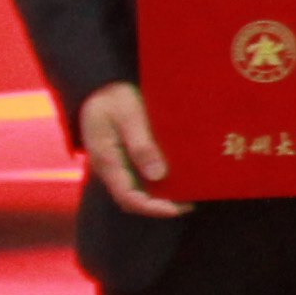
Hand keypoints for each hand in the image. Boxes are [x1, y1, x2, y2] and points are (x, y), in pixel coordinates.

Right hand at [75, 83, 183, 219]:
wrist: (103, 86)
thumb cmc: (114, 98)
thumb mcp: (128, 115)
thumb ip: (141, 145)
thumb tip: (158, 175)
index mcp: (107, 161)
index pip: (127, 196)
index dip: (152, 208)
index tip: (177, 208)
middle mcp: (112, 168)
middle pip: (135, 198)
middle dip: (162, 206)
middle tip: (192, 202)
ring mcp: (120, 165)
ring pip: (141, 190)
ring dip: (164, 196)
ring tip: (193, 193)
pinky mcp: (128, 158)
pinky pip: (144, 177)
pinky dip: (162, 182)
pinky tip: (183, 178)